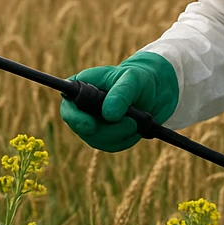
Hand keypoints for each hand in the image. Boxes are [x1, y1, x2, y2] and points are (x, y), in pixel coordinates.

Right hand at [60, 51, 178, 152]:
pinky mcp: (107, 134)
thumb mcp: (132, 80)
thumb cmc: (139, 78)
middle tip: (131, 123)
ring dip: (119, 136)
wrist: (155, 91)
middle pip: (83, 129)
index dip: (75, 119)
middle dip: (108, 131)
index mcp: (82, 87)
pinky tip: (136, 131)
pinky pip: (110, 146)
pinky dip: (124, 141)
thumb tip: (108, 115)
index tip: (91, 126)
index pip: (68, 107)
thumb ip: (120, 94)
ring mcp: (94, 122)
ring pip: (97, 140)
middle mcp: (83, 107)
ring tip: (136, 124)